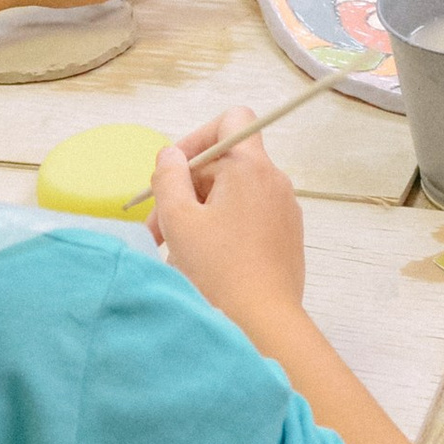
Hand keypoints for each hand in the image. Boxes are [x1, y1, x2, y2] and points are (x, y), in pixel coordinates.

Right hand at [150, 109, 306, 328]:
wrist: (263, 323)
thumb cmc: (218, 271)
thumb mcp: (179, 220)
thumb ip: (168, 177)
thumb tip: (170, 155)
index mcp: (251, 168)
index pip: (231, 121)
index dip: (198, 137)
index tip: (174, 171)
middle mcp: (274, 182)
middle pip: (225, 164)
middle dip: (186, 187)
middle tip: (157, 225)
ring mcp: (284, 211)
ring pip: (233, 194)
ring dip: (199, 211)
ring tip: (174, 248)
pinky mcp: (285, 238)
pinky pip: (248, 217)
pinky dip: (221, 228)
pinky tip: (201, 260)